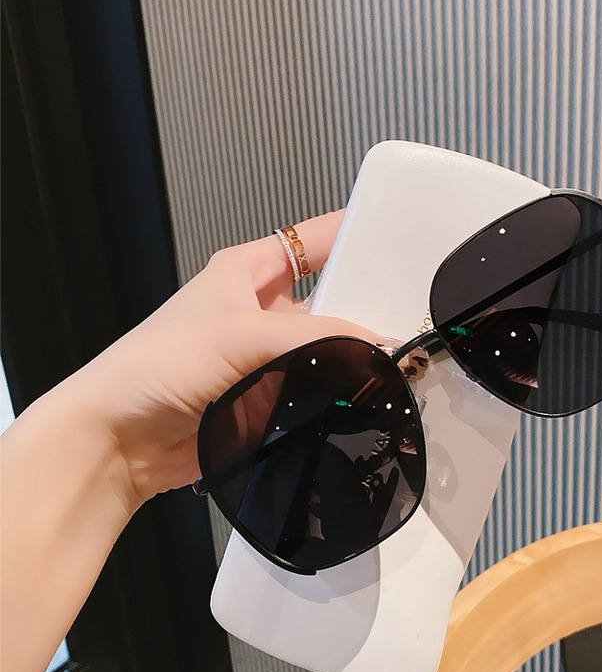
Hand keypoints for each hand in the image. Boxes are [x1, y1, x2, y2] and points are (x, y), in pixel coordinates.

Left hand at [67, 209, 375, 512]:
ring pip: (326, 346)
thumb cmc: (160, 365)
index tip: (402, 236)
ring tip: (401, 358)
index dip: (355, 233)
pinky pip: (316, 386)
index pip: (313, 239)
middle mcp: (260, 309)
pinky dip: (340, 390)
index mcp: (248, 270)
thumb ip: (317, 337)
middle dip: (366, 305)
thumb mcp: (242, 334)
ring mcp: (265, 354)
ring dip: (355, 354)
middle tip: (411, 315)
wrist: (120, 438)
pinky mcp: (267, 395)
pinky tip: (370, 393)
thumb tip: (379, 346)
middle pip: (329, 297)